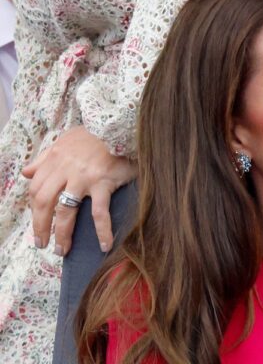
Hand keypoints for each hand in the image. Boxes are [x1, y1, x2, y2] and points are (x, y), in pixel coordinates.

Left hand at [22, 126, 135, 255]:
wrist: (121, 126)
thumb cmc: (96, 135)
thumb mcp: (65, 141)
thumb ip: (45, 158)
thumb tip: (26, 172)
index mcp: (54, 159)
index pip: (36, 189)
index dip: (34, 210)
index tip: (38, 224)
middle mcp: (65, 169)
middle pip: (44, 203)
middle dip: (41, 227)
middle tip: (43, 244)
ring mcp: (83, 178)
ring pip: (65, 211)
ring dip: (62, 234)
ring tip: (63, 250)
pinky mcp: (103, 183)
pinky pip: (99, 212)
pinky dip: (102, 231)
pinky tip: (105, 245)